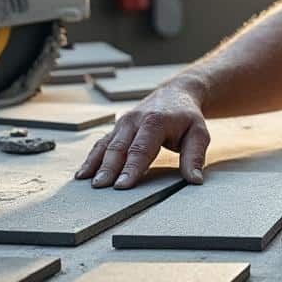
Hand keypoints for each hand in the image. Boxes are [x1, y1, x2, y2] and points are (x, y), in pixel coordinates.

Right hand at [75, 82, 209, 188]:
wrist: (176, 94)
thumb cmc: (187, 118)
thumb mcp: (198, 134)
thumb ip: (194, 156)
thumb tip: (195, 180)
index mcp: (155, 122)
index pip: (141, 149)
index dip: (131, 168)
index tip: (122, 185)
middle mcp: (135, 121)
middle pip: (119, 148)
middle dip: (108, 168)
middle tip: (100, 187)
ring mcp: (123, 123)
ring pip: (106, 145)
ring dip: (95, 163)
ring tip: (84, 181)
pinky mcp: (117, 128)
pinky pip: (102, 143)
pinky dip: (91, 158)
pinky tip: (82, 173)